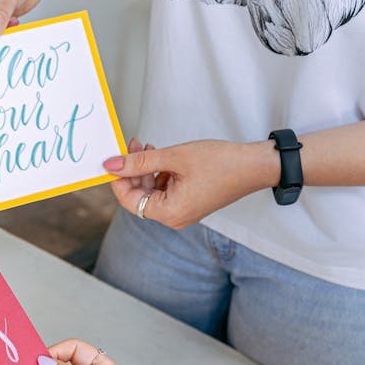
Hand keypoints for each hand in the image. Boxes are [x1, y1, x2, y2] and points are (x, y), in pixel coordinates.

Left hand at [103, 138, 279, 228]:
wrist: (254, 165)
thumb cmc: (220, 162)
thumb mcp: (174, 157)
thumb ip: (140, 162)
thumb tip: (111, 165)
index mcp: (168, 213)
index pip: (128, 200)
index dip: (118, 178)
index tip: (114, 157)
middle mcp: (174, 218)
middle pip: (139, 196)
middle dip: (133, 170)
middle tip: (132, 145)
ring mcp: (182, 212)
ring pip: (151, 192)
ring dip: (146, 170)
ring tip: (148, 147)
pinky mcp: (189, 204)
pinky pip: (165, 191)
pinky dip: (160, 174)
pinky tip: (162, 157)